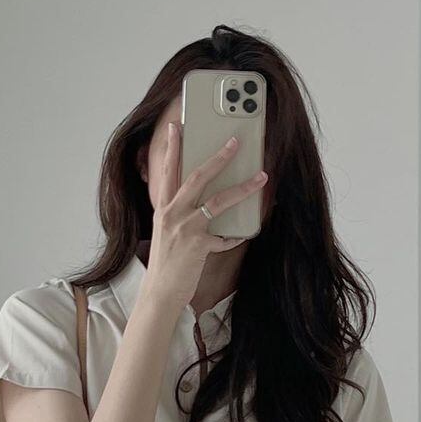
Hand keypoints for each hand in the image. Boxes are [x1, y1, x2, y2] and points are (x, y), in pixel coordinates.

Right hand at [140, 122, 267, 313]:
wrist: (159, 294)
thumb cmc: (166, 265)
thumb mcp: (168, 234)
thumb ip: (182, 216)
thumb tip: (204, 205)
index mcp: (164, 209)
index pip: (168, 171)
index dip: (172, 147)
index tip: (177, 127)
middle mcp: (173, 214)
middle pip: (198, 176)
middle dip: (219, 156)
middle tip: (235, 141)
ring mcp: (185, 229)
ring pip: (218, 200)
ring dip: (243, 187)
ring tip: (261, 177)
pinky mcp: (198, 245)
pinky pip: (225, 236)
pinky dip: (235, 235)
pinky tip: (243, 234)